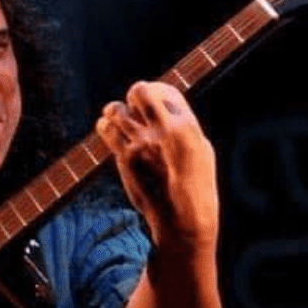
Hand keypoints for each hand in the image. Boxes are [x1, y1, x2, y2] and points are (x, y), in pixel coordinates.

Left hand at [95, 81, 218, 252]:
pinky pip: (106, 130)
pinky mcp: (125, 158)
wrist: (183, 218)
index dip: (154, 89)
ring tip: (118, 119)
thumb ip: (184, 127)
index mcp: (187, 126)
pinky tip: (110, 132)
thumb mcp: (201, 151)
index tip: (149, 97)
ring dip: (115, 111)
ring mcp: (143, 144)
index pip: (164, 90)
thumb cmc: (195, 186)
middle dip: (134, 95)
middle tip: (133, 107)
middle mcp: (164, 130)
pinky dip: (105, 127)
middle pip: (140, 91)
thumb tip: (167, 108)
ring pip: (116, 109)